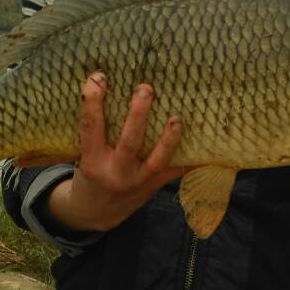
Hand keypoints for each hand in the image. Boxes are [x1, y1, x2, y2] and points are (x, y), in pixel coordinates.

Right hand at [47, 72, 184, 231]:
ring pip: (157, 159)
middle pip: (129, 142)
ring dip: (169, 139)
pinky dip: (191, 159)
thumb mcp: (82, 155)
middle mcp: (116, 172)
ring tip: (177, 118)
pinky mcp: (154, 186)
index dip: (93, 101)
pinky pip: (176, 171)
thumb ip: (94, 131)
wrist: (97, 212)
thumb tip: (103, 87)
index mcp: (92, 161)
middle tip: (145, 88)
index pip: (91, 127)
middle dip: (138, 114)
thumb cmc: (90, 174)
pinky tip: (206, 145)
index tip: (99, 77)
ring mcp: (138, 181)